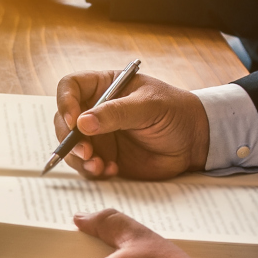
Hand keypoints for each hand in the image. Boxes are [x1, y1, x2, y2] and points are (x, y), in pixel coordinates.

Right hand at [55, 70, 209, 179]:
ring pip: (71, 147)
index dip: (65, 102)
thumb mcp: (150, 106)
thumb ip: (117, 113)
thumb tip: (82, 123)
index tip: (73, 121)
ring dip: (79, 159)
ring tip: (100, 166)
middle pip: (63, 120)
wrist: (194, 142)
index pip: (70, 87)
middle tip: (86, 152)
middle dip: (69, 138)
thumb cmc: (175, 112)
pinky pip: (86, 166)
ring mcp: (98, 136)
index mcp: (103, 87)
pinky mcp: (104, 157)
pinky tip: (112, 170)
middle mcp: (95, 111)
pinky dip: (93, 171)